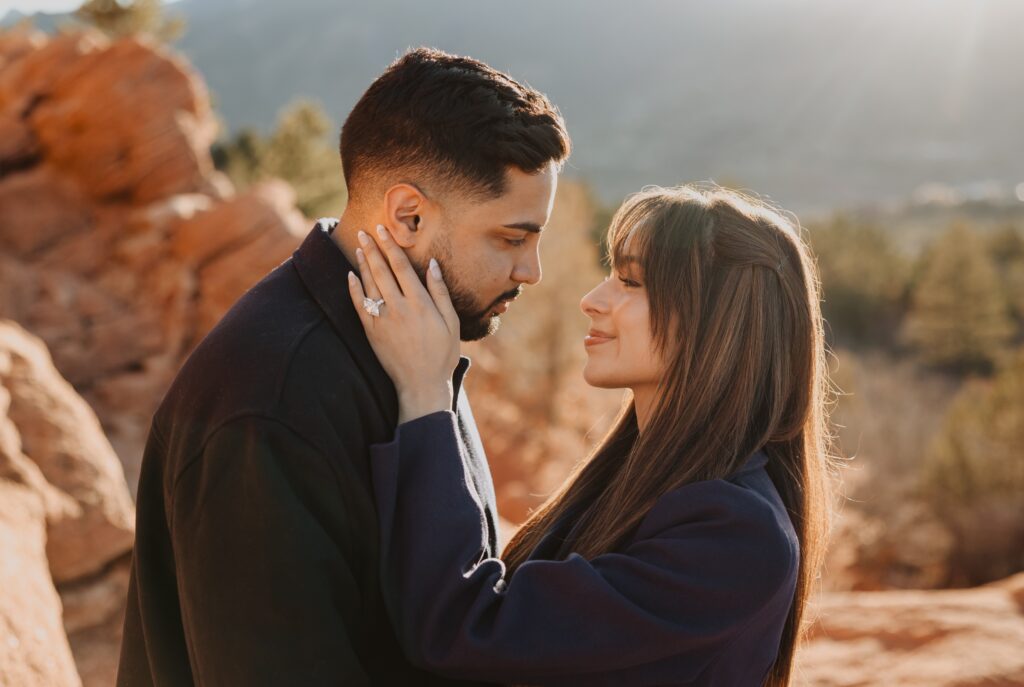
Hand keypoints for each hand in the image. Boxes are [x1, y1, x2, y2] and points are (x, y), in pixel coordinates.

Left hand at [346, 224, 460, 423]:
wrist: (421, 385)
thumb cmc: (441, 354)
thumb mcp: (451, 323)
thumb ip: (440, 292)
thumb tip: (432, 265)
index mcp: (419, 304)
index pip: (401, 267)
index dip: (390, 246)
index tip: (382, 230)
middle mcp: (398, 309)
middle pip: (381, 272)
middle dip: (372, 249)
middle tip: (364, 231)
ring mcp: (382, 321)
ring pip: (369, 285)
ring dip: (363, 264)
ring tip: (360, 247)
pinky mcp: (372, 333)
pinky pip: (359, 306)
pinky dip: (353, 289)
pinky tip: (350, 276)